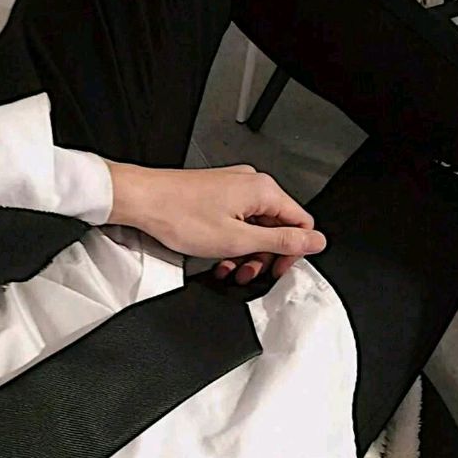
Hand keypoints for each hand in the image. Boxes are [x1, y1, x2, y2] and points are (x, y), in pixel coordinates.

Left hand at [107, 162, 325, 283]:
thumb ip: (280, 241)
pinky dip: (231, 241)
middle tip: (248, 273)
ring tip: (228, 267)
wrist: (142, 199)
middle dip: (264, 255)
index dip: (292, 252)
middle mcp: (251, 184)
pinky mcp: (218, 194)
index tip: (276, 269)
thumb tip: (315, 241)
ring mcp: (233, 188)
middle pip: (277, 226)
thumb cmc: (179, 214)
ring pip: (255, 226)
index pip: (300, 224)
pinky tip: (218, 255)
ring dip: (245, 252)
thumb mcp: (237, 239)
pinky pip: (237, 220)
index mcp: (263, 191)